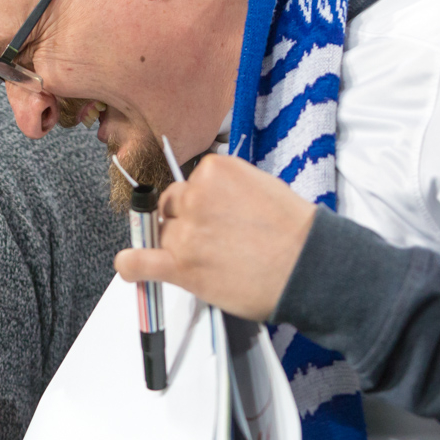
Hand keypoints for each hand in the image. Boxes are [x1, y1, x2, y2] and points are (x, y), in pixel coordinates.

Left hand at [112, 154, 315, 321]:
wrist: (308, 266)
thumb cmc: (294, 232)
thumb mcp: (260, 187)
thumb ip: (225, 190)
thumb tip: (201, 201)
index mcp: (216, 172)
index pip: (187, 184)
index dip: (197, 204)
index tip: (212, 216)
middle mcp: (196, 196)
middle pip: (169, 208)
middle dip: (184, 222)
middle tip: (212, 241)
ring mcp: (187, 231)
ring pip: (161, 234)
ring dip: (175, 247)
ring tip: (207, 260)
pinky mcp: (182, 265)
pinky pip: (138, 262)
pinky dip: (131, 266)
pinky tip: (132, 267)